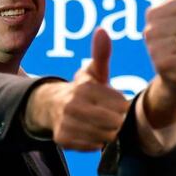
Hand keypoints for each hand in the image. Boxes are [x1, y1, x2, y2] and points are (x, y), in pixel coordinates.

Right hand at [24, 27, 128, 150]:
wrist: (53, 106)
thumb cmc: (83, 89)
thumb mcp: (94, 71)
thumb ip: (101, 54)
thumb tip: (102, 29)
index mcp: (85, 87)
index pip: (121, 104)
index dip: (122, 106)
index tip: (118, 104)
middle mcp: (74, 105)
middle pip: (114, 121)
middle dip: (118, 120)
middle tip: (113, 116)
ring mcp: (67, 123)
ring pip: (105, 135)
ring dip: (109, 132)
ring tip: (105, 124)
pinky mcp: (63, 139)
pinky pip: (92, 146)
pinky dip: (97, 142)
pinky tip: (94, 132)